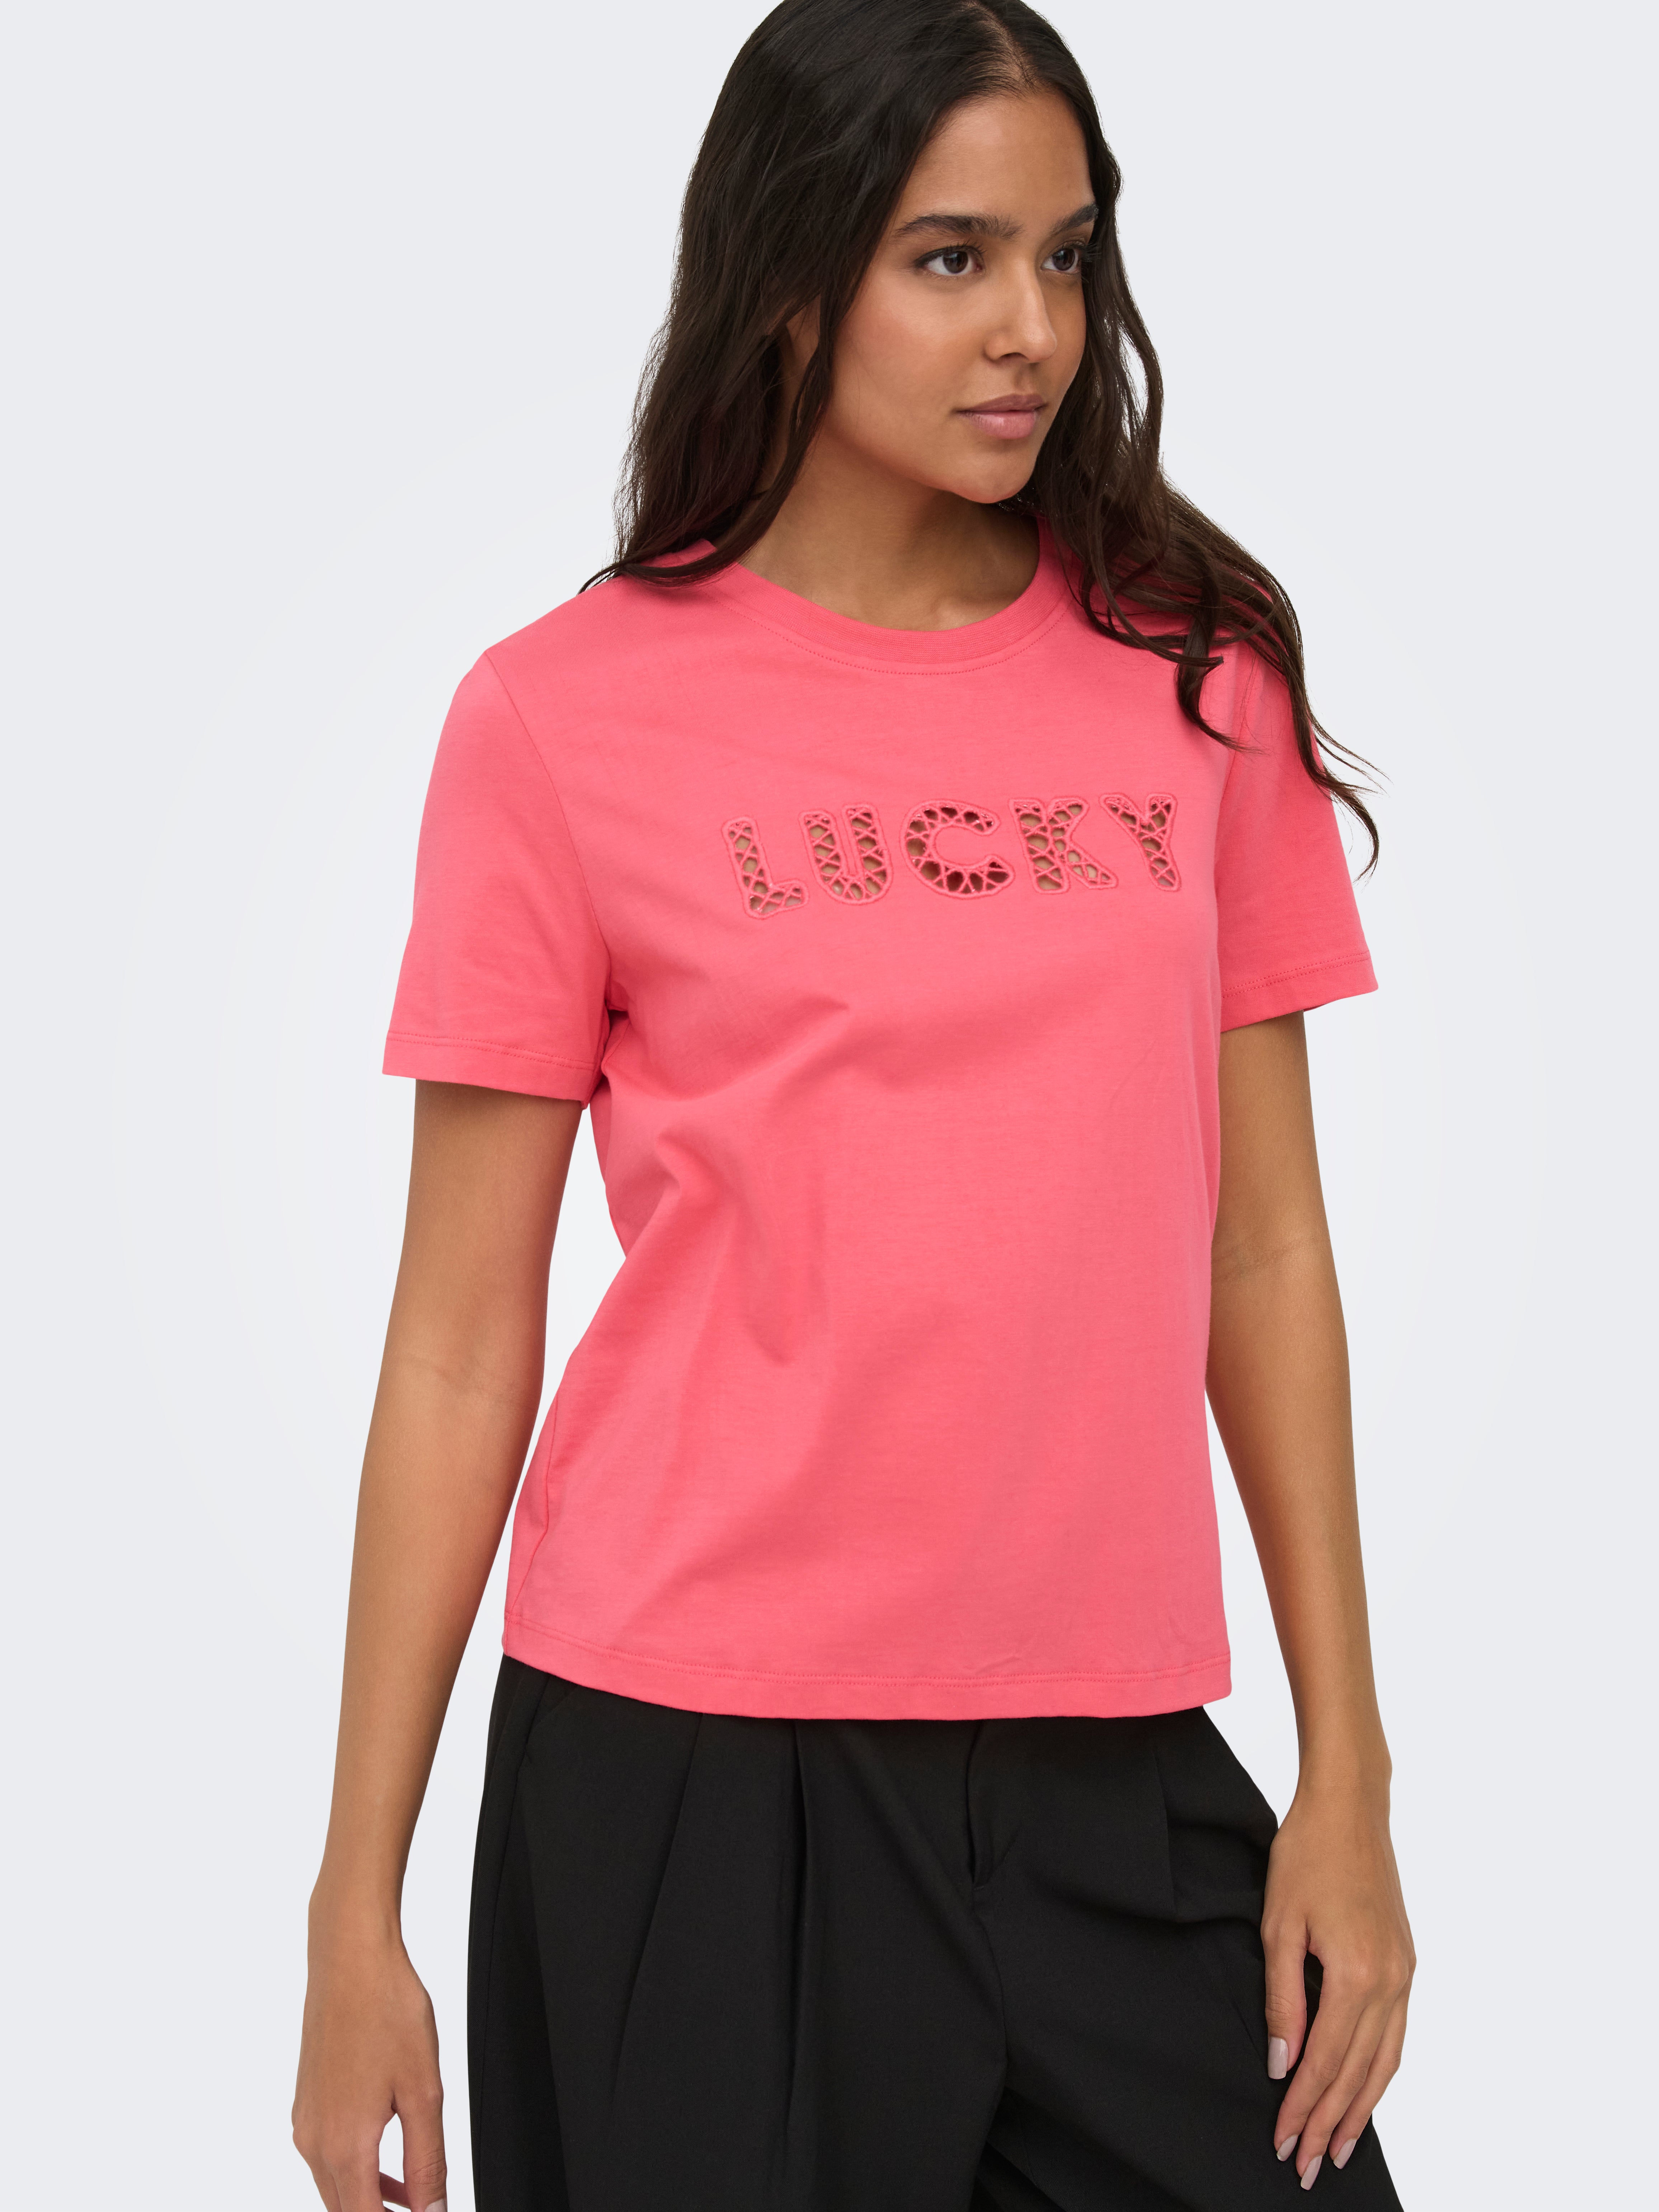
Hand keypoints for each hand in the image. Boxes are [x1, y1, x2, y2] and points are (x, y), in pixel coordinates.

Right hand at [293, 1901, 447, 2211]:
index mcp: (344, 2145)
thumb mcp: (423, 2091)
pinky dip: (357, 2168)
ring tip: (413, 2193)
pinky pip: (329, 2155)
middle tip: (421, 2203)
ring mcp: (306, 2121)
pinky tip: (388, 2157)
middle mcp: (314, 2141)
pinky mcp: (307, 2102)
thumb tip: (432, 2209)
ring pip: (335, 2185)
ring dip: (370, 2197)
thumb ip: (427, 2160)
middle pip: (344, 2209)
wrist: (351, 1959)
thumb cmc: (386, 2010)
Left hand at [1262, 1776, 1413, 2188]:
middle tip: (1308, 2166)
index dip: (1302, 2107)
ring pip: (1384, 2062)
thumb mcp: (1279, 1924)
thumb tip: (1282, 2062)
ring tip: (1339, 2146)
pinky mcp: (1405, 1964)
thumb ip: (1282, 1998)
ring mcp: (1404, 1974)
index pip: (1324, 2061)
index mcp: (1355, 1973)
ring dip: (1361, 2108)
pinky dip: (1379, 2072)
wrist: (1350, 1808)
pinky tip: (1365, 2092)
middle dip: (1330, 2123)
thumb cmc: (1307, 1854)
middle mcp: (1389, 1981)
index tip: (1283, 2143)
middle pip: (1357, 2072)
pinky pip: (1396, 2035)